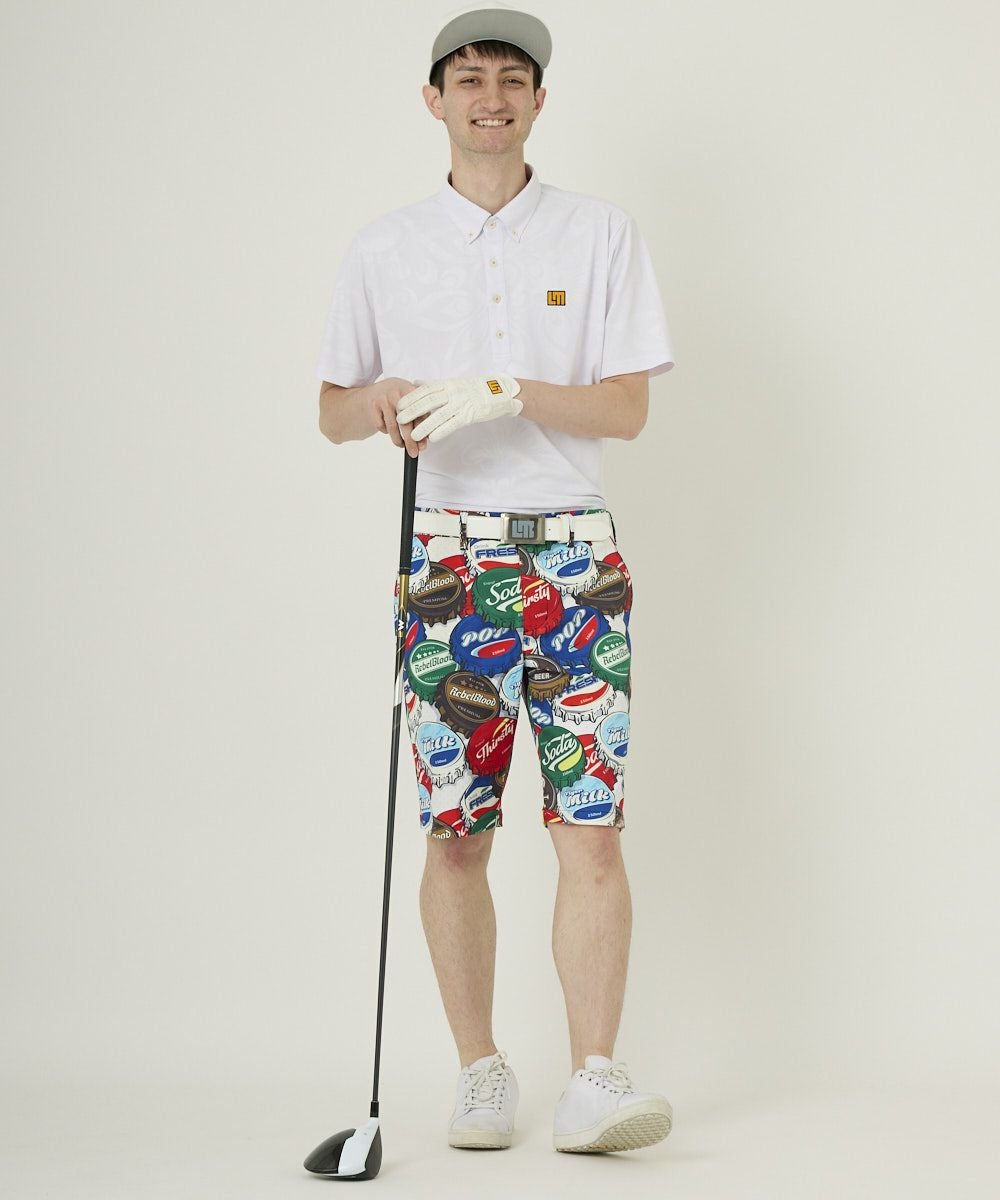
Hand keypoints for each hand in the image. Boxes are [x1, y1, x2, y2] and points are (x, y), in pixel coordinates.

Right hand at [367, 377, 428, 457]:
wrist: (375, 391)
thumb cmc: (399, 400)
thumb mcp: (411, 402)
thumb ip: (420, 418)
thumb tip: (423, 442)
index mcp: (413, 390)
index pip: (420, 413)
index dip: (422, 431)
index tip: (422, 446)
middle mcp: (399, 391)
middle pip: (406, 421)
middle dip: (410, 441)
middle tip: (413, 453)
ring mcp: (385, 397)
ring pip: (392, 426)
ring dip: (397, 440)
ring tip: (401, 445)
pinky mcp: (373, 404)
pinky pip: (381, 425)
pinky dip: (385, 431)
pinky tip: (388, 428)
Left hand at [394, 374, 522, 442]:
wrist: (500, 392)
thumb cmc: (476, 389)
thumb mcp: (454, 382)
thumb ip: (435, 384)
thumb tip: (416, 382)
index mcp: (448, 383)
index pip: (425, 389)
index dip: (411, 397)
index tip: (398, 404)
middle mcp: (453, 392)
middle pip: (429, 401)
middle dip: (412, 411)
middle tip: (399, 419)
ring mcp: (462, 403)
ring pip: (439, 415)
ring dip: (424, 426)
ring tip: (412, 435)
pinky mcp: (471, 414)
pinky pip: (453, 423)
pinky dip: (442, 430)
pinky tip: (432, 438)